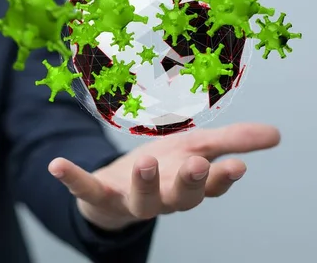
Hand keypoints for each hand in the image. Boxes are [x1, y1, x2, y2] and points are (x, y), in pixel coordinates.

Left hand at [48, 123, 279, 230]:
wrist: (117, 187)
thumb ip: (233, 141)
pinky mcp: (99, 195)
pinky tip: (56, 165)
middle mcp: (162, 198)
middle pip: (179, 198)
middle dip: (188, 183)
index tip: (235, 166)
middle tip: (194, 164)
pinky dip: (72, 178)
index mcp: (186, 185)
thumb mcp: (196, 147)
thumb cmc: (162, 168)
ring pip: (140, 199)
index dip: (221, 179)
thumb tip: (277, 134)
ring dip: (144, 182)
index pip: (209, 187)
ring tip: (144, 162)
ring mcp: (129, 199)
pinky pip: (85, 190)